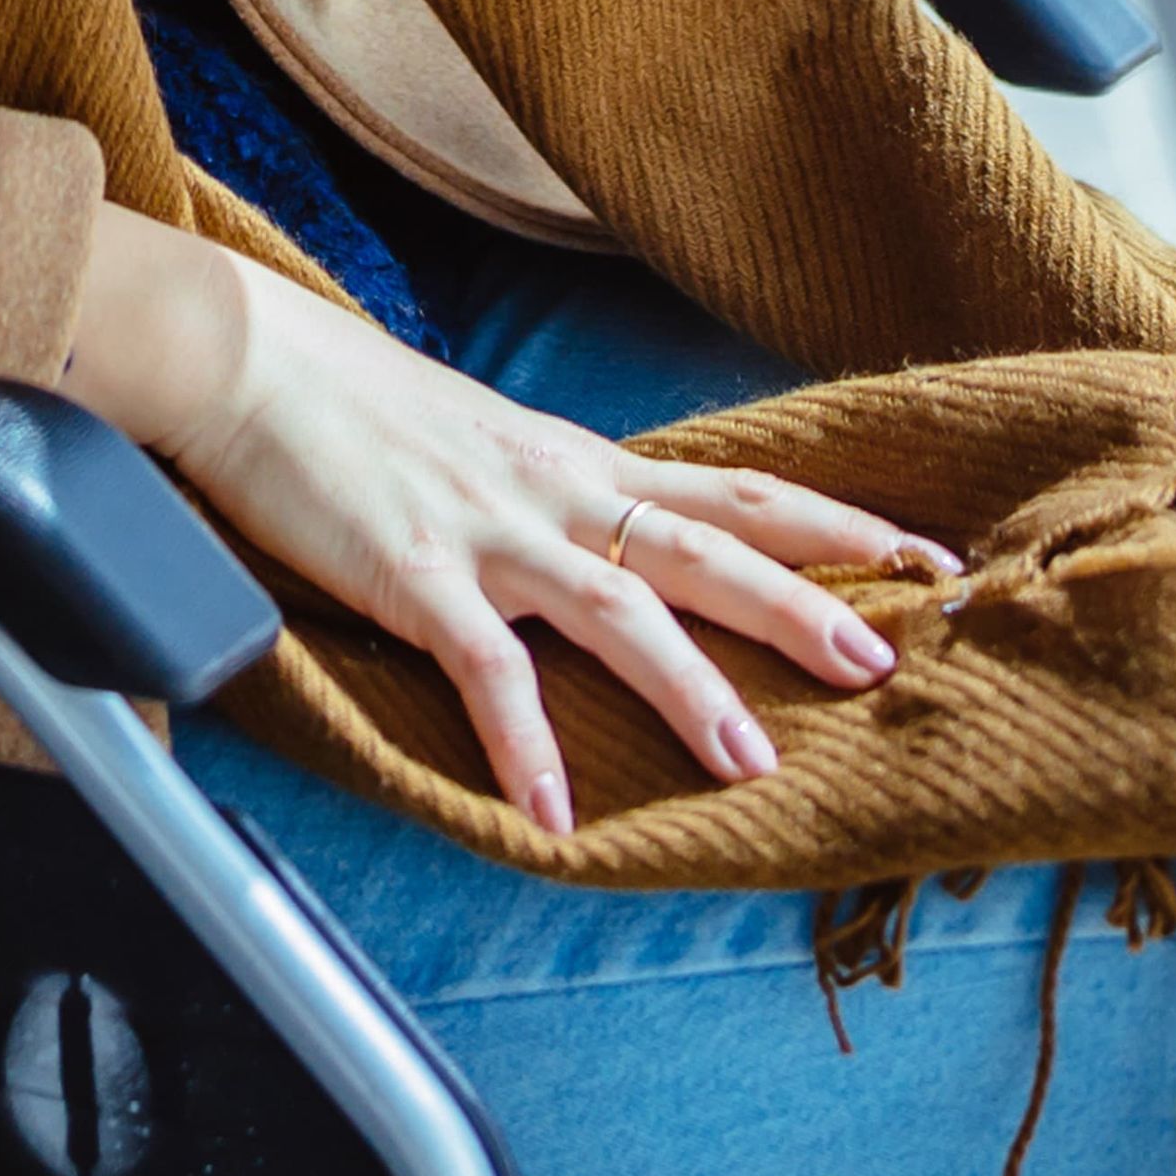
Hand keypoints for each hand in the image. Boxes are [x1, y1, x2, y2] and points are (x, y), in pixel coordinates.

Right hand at [112, 252, 954, 827]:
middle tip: (888, 660)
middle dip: (804, 603)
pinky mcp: (414, 574)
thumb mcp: (483, 448)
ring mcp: (488, 532)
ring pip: (619, 607)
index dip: (835, 525)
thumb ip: (554, 501)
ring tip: (752, 764)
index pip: (734, 492)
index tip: (928, 558)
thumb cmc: (355, 412)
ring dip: (691, 688)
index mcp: (578, 465)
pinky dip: (525, 743)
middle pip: (707, 544)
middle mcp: (554, 492)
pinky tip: (553, 816)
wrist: (247, 360)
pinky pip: (485, 668)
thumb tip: (619, 550)